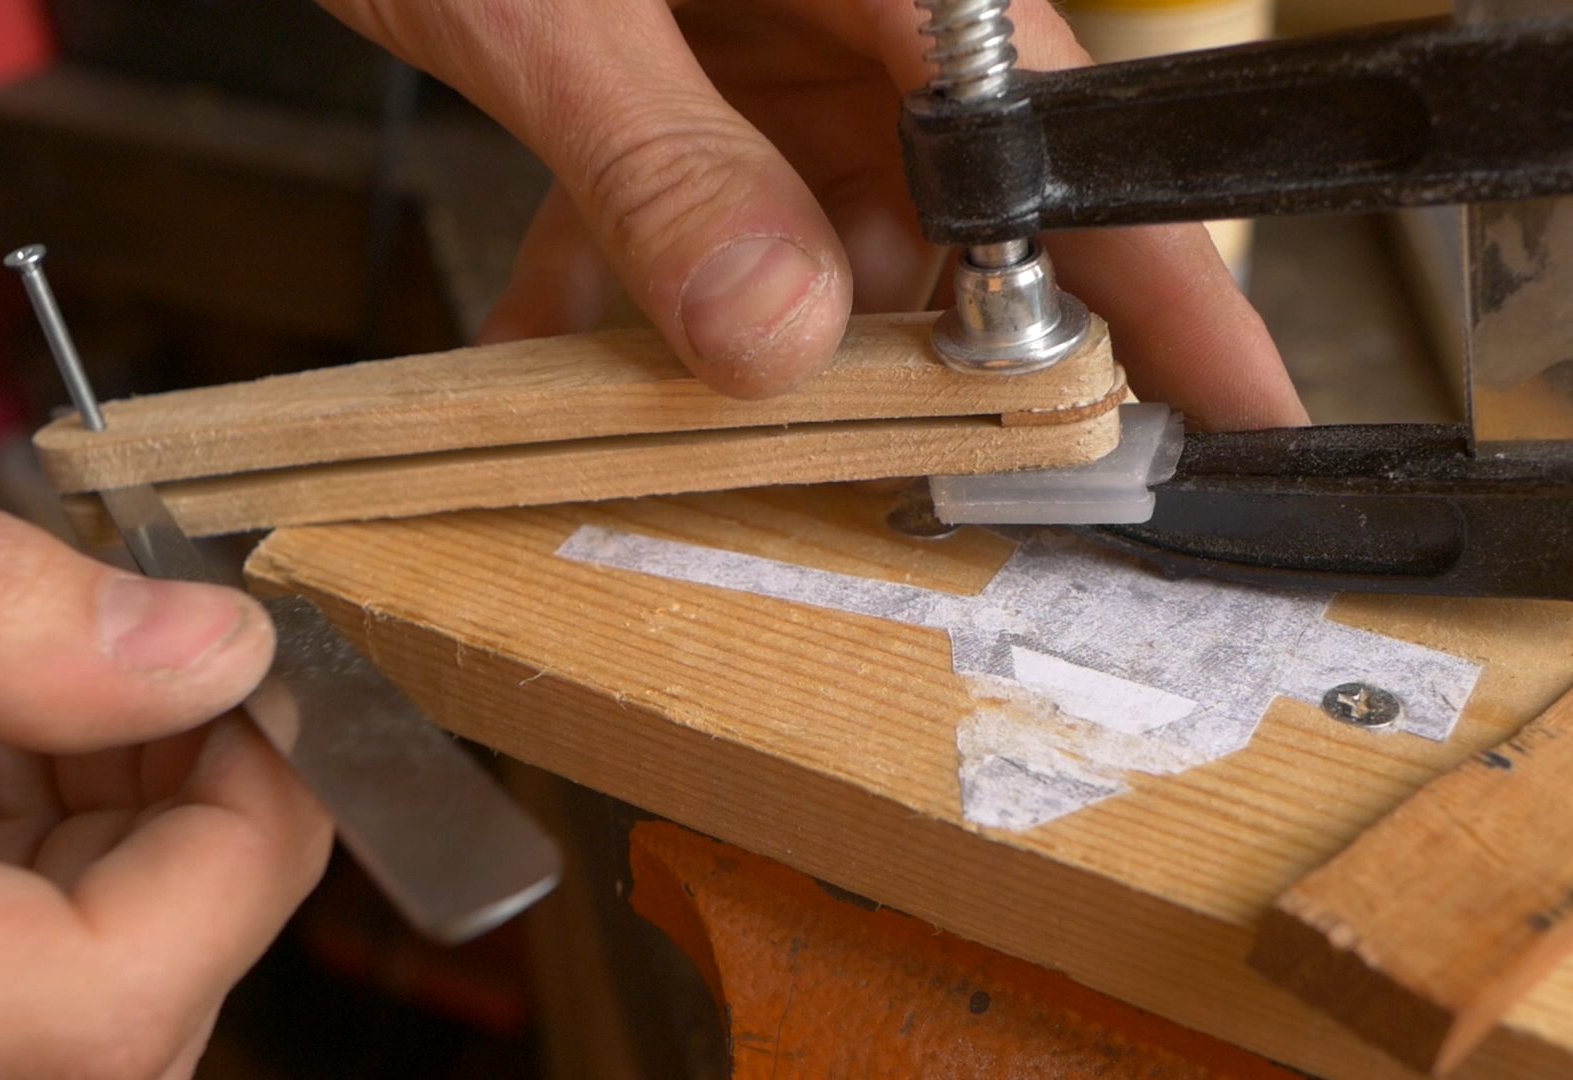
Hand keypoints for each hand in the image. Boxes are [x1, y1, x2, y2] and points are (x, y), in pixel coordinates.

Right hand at [0, 412, 332, 1078]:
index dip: (244, 850)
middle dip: (200, 833)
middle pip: (100, 1025)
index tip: (273, 688)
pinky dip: (35, 855)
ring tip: (79, 666)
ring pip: (49, 1008)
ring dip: (125, 835)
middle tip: (188, 659)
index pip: (98, 1003)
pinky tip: (2, 722)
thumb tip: (209, 646)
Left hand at [318, 0, 1306, 430]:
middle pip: (932, 221)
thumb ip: (663, 162)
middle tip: (835, 464)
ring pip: (800, 243)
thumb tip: (776, 333)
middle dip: (881, 357)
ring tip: (652, 421)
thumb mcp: (553, 2)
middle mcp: (845, 5)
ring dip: (724, 345)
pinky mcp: (664, 75)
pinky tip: (545, 356)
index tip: (1229, 418)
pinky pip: (678, 219)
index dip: (1157, 287)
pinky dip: (616, 298)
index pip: (1064, 135)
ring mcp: (751, 42)